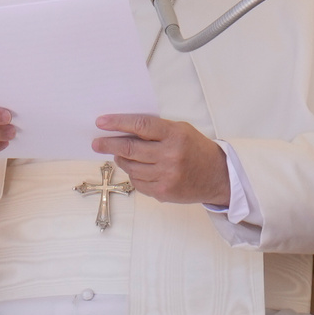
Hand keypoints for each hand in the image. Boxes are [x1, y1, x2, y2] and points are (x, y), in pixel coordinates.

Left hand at [92, 114, 230, 206]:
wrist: (216, 176)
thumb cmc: (196, 149)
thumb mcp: (180, 130)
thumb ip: (155, 130)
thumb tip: (123, 130)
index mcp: (175, 135)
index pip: (140, 125)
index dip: (118, 123)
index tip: (101, 122)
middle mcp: (170, 155)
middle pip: (130, 149)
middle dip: (108, 144)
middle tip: (96, 143)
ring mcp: (166, 176)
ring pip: (131, 167)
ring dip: (121, 160)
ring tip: (120, 154)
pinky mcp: (163, 192)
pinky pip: (138, 182)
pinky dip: (133, 174)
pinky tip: (137, 168)